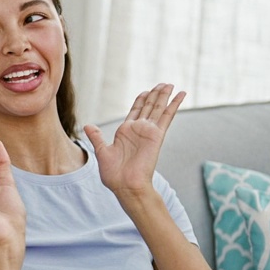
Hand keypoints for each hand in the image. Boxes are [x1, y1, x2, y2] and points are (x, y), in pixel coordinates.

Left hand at [84, 83, 184, 197]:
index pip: (136, 111)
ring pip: (158, 108)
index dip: (141, 100)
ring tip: (169, 84)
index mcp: (126, 132)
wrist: (125, 185)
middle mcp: (138, 130)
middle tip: (162, 84)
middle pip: (149, 107)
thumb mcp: (102, 152)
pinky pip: (167, 116)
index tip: (146, 91)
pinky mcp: (157, 135)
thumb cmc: (114, 174)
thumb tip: (88, 126)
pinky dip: (174, 105)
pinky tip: (181, 94)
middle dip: (154, 95)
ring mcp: (149, 131)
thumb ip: (97, 137)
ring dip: (164, 96)